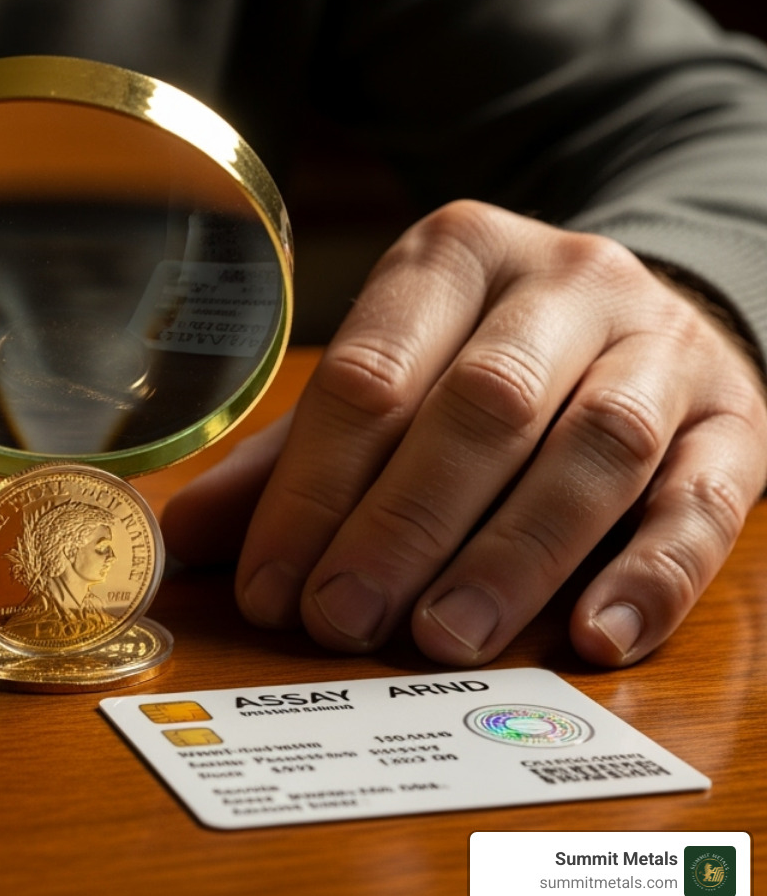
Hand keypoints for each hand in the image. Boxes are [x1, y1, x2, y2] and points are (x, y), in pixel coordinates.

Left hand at [162, 200, 766, 666]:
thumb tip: (184, 537)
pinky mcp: (738, 418)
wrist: (645, 317)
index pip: (372, 372)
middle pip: (483, 404)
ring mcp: (661, 346)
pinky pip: (707, 497)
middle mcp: (564, 283)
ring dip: (512, 554)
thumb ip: (292, 458)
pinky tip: (592, 637)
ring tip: (442, 639)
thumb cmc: (483, 361)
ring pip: (594, 448)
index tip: (270, 586)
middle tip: (342, 619)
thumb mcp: (385, 381)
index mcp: (452, 256)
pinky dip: (651, 573)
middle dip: (403, 523)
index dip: (314, 486)